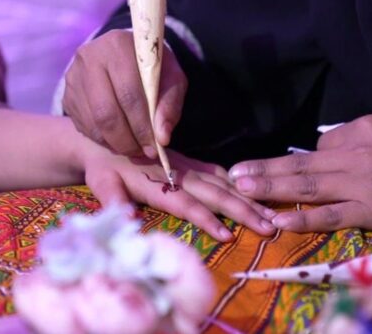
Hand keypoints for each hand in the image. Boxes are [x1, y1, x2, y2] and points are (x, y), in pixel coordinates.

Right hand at [63, 30, 186, 157]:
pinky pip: (83, 126)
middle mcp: (90, 57)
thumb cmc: (152, 70)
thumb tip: (162, 137)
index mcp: (118, 45)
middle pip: (106, 111)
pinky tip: (117, 139)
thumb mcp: (171, 79)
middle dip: (127, 139)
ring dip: (115, 143)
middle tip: (143, 152)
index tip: (155, 146)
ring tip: (133, 148)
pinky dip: (102, 140)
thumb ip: (170, 105)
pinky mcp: (67, 94)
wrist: (124, 58)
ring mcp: (74, 76)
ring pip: (93, 122)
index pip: (129, 93)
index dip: (142, 125)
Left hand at [82, 146, 276, 241]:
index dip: (206, 219)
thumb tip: (127, 217)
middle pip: (215, 193)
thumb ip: (112, 199)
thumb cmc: (101, 166)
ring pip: (222, 183)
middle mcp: (177, 173)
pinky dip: (236, 183)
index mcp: (157, 183)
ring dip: (247, 198)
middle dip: (243, 210)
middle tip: (269, 227)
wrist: (102, 136)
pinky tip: (251, 192)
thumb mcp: (100, 182)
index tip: (228, 235)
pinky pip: (216, 172)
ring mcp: (185, 166)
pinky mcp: (187, 162)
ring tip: (271, 214)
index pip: (186, 204)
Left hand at [229, 114, 371, 233]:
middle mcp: (354, 153)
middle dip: (263, 169)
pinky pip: (331, 215)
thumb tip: (326, 150)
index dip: (299, 161)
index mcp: (361, 130)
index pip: (320, 147)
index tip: (278, 170)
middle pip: (300, 162)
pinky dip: (304, 218)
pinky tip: (278, 220)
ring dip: (270, 187)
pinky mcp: (371, 209)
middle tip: (232, 172)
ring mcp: (360, 182)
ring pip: (306, 185)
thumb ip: (357, 139)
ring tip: (241, 187)